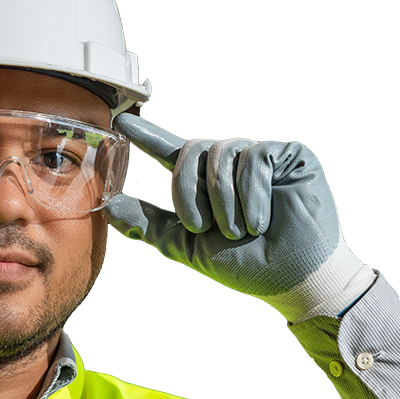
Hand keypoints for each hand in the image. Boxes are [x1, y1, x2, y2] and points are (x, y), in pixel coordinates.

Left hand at [103, 114, 372, 322]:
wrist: (291, 277)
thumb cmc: (245, 265)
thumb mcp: (188, 245)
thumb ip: (150, 224)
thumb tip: (108, 207)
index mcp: (206, 184)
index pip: (172, 151)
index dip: (147, 135)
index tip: (121, 121)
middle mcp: (230, 165)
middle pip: (191, 152)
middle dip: (190, 192)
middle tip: (206, 228)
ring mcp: (259, 157)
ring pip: (221, 155)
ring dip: (225, 202)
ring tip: (242, 231)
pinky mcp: (287, 156)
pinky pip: (254, 159)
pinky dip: (252, 195)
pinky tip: (262, 220)